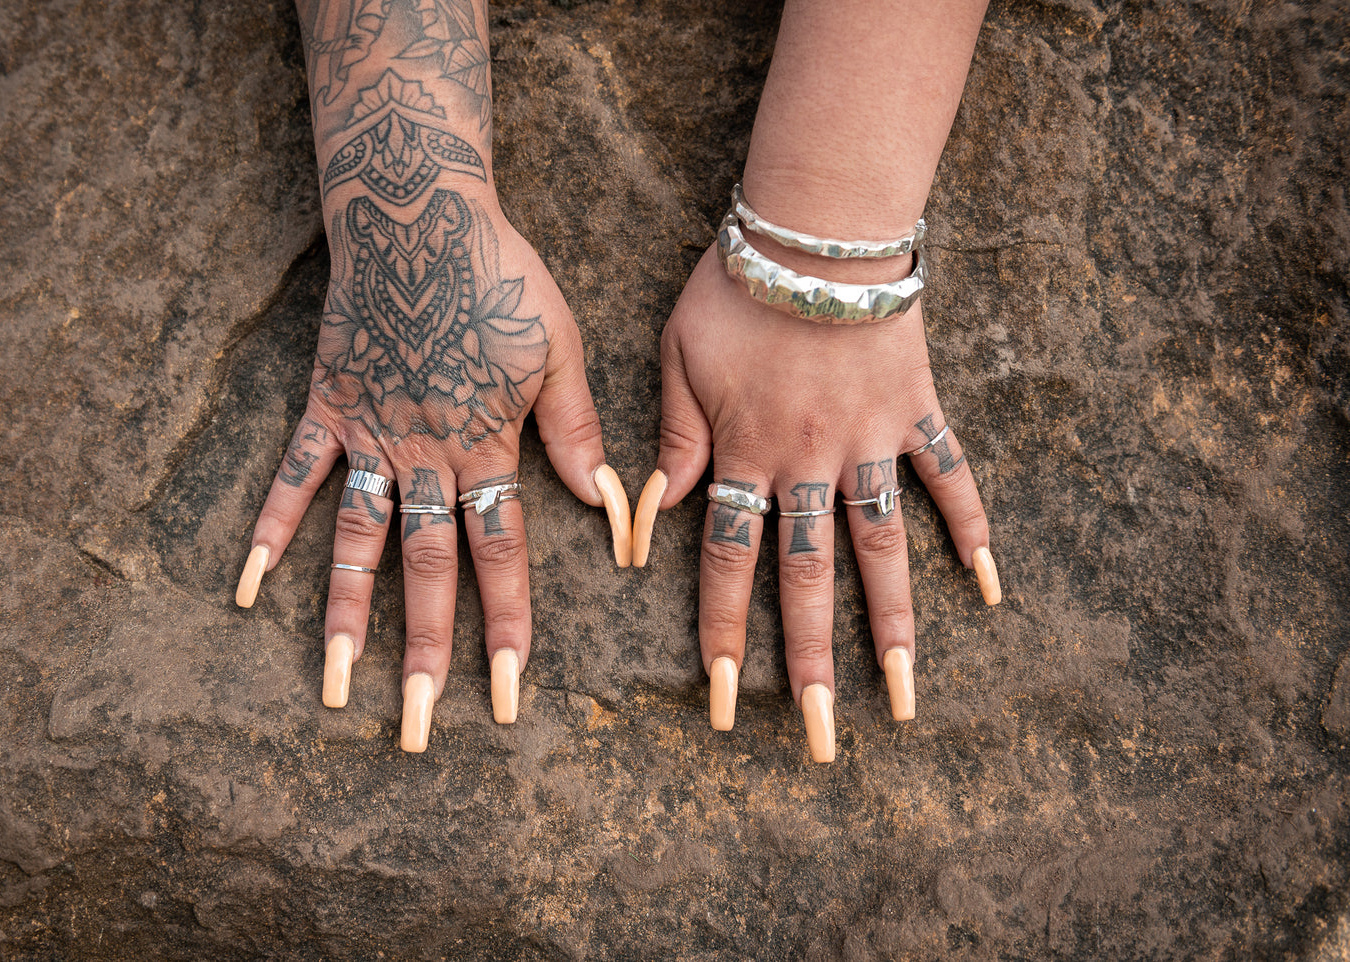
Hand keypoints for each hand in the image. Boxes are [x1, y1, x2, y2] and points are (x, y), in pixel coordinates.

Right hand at [233, 89, 628, 749]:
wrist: (418, 212)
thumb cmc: (502, 277)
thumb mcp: (559, 347)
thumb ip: (574, 428)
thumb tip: (607, 502)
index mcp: (485, 447)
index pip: (500, 553)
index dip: (506, 625)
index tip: (506, 694)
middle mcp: (423, 455)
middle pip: (426, 569)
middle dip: (425, 653)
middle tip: (415, 728)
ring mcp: (368, 436)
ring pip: (356, 541)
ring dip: (346, 615)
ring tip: (334, 685)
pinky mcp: (326, 408)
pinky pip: (293, 477)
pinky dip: (269, 527)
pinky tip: (245, 585)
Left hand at [634, 249, 998, 761]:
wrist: (816, 226)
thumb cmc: (734, 288)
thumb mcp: (678, 359)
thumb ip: (671, 441)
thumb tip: (647, 518)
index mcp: (745, 454)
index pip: (729, 562)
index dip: (725, 633)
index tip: (727, 700)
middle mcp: (810, 463)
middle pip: (807, 578)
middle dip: (810, 663)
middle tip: (821, 736)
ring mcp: (870, 442)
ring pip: (880, 548)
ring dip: (891, 624)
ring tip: (902, 694)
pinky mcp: (916, 411)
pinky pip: (949, 476)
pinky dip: (969, 527)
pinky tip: (988, 587)